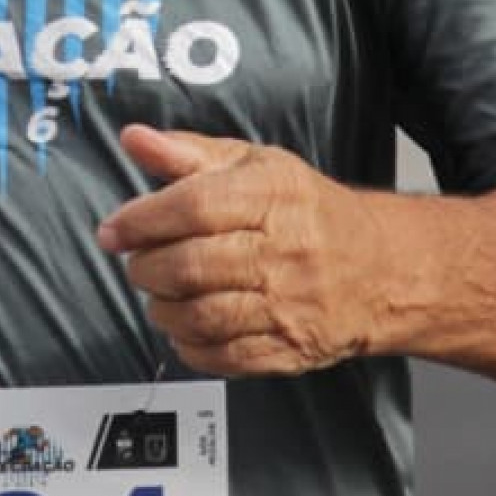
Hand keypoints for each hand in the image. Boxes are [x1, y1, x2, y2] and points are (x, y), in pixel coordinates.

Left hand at [95, 125, 379, 375]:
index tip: (114, 230)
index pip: (192, 206)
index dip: (141, 221)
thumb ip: (188, 153)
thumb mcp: (254, 165)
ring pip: (200, 317)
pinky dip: (189, 346)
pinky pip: (222, 357)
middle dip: (145, 268)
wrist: (381, 269)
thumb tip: (134, 138)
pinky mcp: (291, 348)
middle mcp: (286, 250)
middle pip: (190, 266)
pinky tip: (187, 327)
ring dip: (162, 309)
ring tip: (161, 294)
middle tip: (140, 263)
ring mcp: (290, 305)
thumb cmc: (309, 212)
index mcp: (274, 195)